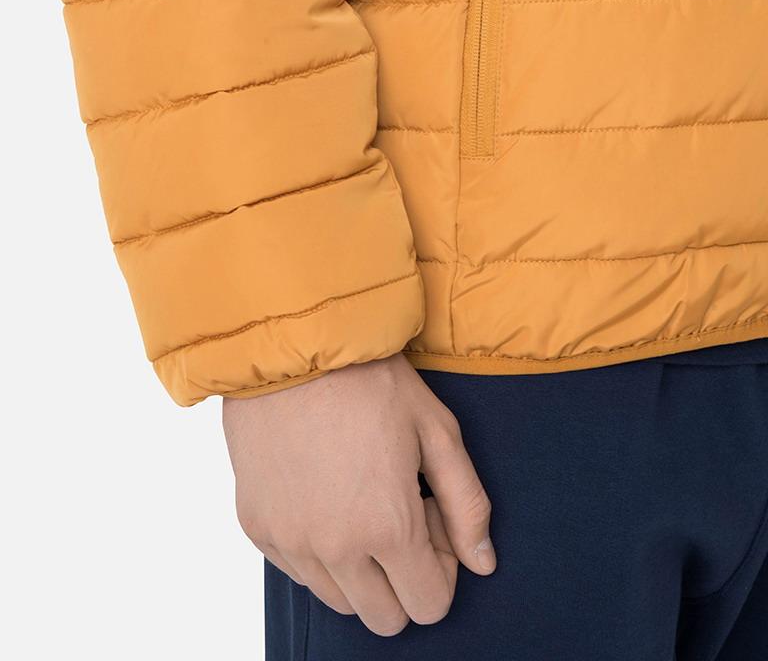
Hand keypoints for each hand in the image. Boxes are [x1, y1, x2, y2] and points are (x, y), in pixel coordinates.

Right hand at [222, 353, 494, 635]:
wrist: (293, 344)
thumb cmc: (370, 379)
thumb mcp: (437, 430)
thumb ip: (468, 505)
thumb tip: (483, 563)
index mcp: (388, 527)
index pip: (428, 606)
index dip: (440, 568)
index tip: (430, 517)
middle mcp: (334, 548)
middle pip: (384, 618)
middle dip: (403, 578)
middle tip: (399, 510)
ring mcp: (289, 541)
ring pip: (339, 600)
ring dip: (359, 568)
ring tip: (360, 498)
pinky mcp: (256, 525)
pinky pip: (297, 570)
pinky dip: (317, 549)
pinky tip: (325, 491)